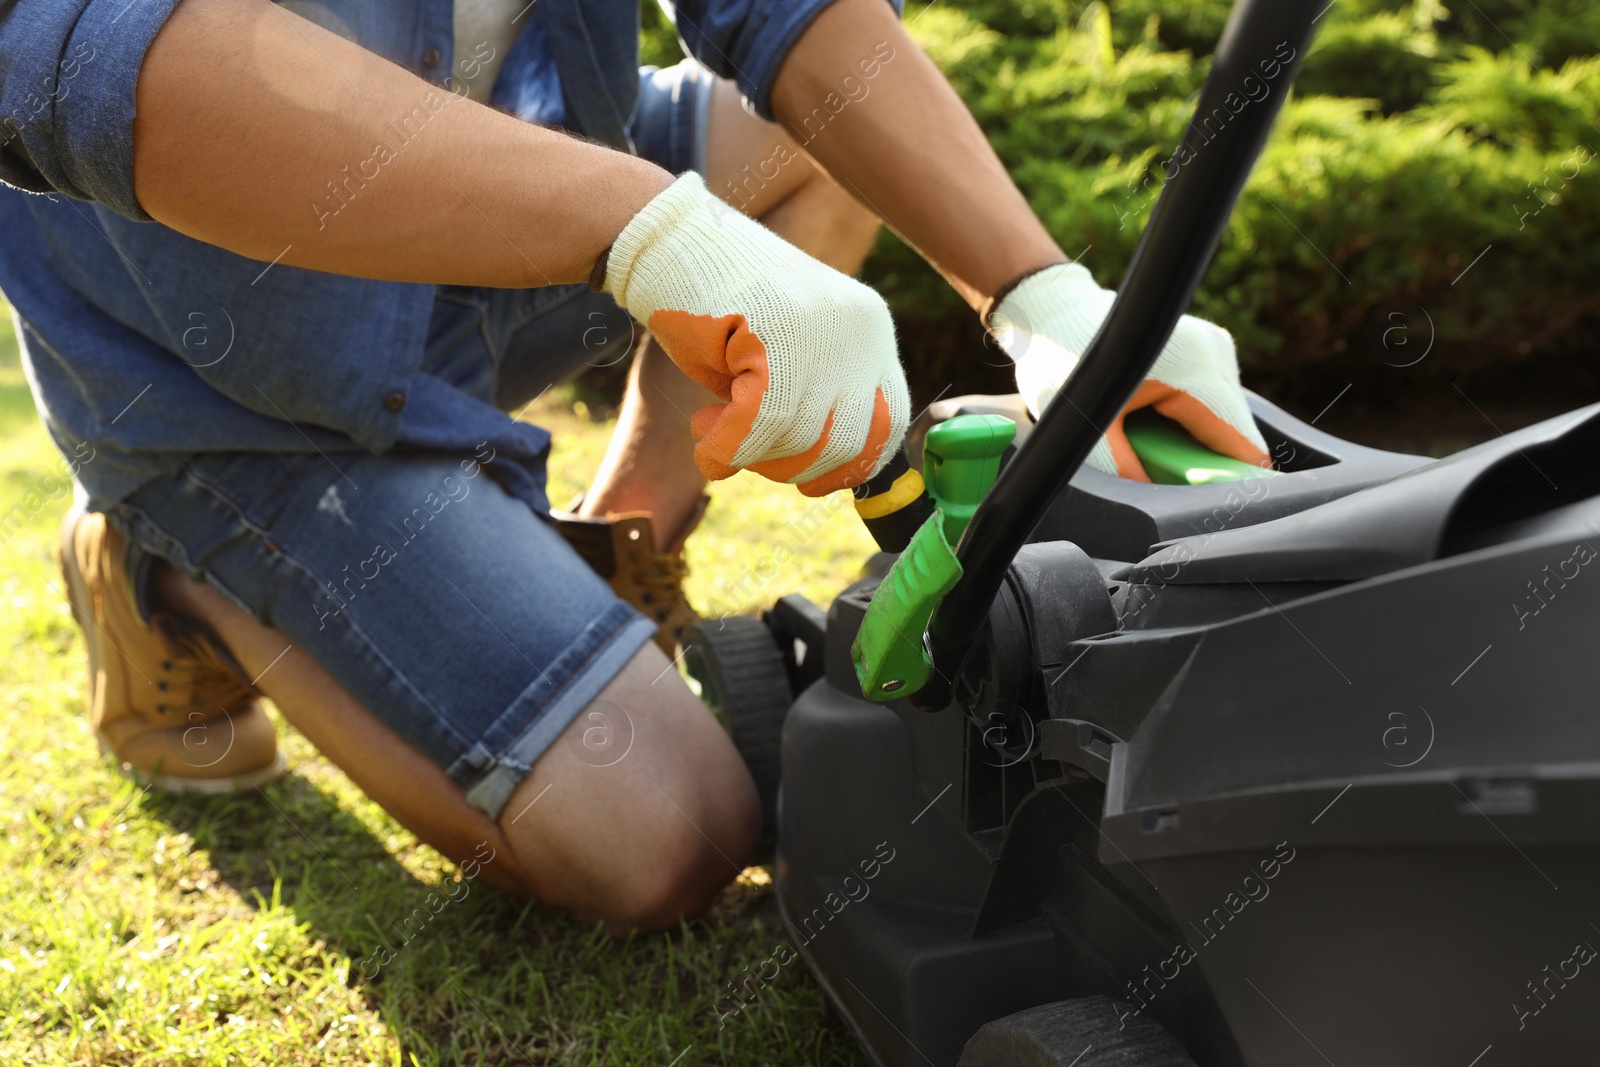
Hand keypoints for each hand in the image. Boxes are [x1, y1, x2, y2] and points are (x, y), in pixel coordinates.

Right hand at [604, 174, 908, 496]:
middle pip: (850, 440)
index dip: (852, 464)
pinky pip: (759, 424)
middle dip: (795, 468)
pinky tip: (704, 443)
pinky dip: (725, 449)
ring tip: (711, 432)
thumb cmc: (715, 305)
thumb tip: (815, 478)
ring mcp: (821, 328)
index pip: (891, 421)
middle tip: (748, 455)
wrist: (665, 241)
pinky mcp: (775, 333)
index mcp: (869, 329)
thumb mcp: (783, 357)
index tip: (810, 480)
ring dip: (752, 457)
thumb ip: (807, 405)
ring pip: (803, 438)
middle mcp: (858, 327)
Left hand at [989, 262, 1269, 480]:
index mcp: (1194, 369)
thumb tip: (1159, 504)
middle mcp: (1215, 352)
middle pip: (1235, 432)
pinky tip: (1151, 413)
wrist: (1054, 312)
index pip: (1240, 441)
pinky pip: (1212, 399)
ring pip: (1225, 417)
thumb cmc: (1062, 364)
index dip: (1230, 478)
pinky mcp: (1207, 347)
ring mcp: (1214, 345)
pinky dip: (1188, 417)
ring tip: (1145, 432)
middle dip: (1203, 458)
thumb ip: (1124, 470)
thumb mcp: (1085, 430)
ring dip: (1194, 437)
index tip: (1213, 501)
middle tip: (1152, 459)